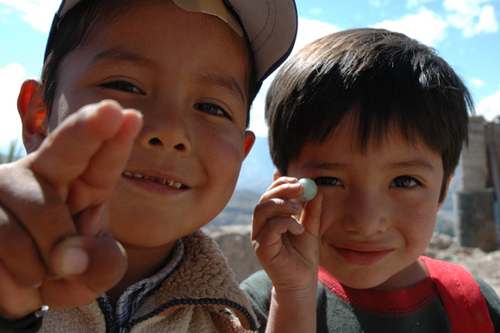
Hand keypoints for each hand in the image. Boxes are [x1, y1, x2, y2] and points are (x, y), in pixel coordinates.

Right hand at [0, 101, 141, 318]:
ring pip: (38, 214)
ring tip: (42, 274)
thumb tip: (71, 257)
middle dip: (88, 129)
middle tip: (111, 111)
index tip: (126, 114)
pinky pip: (4, 242)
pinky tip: (16, 278)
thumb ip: (103, 264)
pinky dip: (18, 277)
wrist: (19, 293)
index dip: (113, 137)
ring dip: (46, 260)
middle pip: (66, 148)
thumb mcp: (97, 272)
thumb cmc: (65, 273)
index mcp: (82, 185)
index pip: (101, 160)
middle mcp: (43, 177)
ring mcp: (4, 190)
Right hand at [252, 176, 321, 291]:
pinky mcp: (261, 248)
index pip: (270, 194)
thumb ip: (312, 210)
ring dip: (282, 204)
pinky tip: (299, 229)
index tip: (298, 180)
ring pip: (262, 210)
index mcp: (270, 218)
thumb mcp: (311, 228)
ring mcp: (258, 237)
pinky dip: (286, 223)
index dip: (281, 183)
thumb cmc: (304, 256)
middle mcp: (260, 226)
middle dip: (282, 189)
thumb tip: (316, 190)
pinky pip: (270, 228)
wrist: (303, 282)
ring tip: (299, 209)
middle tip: (301, 187)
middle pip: (264, 199)